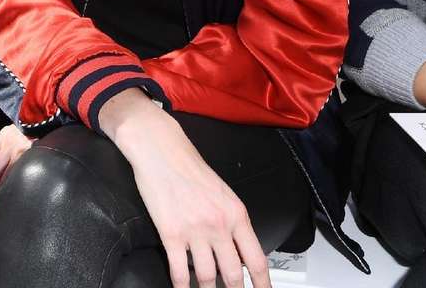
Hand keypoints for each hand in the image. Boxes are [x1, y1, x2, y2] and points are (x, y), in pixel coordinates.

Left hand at [0, 125, 31, 222]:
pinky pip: (15, 178)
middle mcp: (7, 143)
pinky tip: (9, 202)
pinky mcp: (31, 155)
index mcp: (2, 140)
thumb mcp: (18, 140)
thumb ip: (7, 157)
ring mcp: (19, 149)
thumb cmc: (40, 133)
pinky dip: (9, 192)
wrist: (55, 120)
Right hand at [104, 92, 270, 287]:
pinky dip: (182, 285)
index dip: (263, 284)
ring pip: (207, 277)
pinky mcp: (172, 234)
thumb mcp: (223, 193)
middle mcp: (219, 224)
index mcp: (236, 214)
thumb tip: (238, 250)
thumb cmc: (190, 168)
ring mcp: (196, 231)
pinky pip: (179, 271)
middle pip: (234, 274)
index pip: (256, 259)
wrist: (162, 151)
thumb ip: (232, 222)